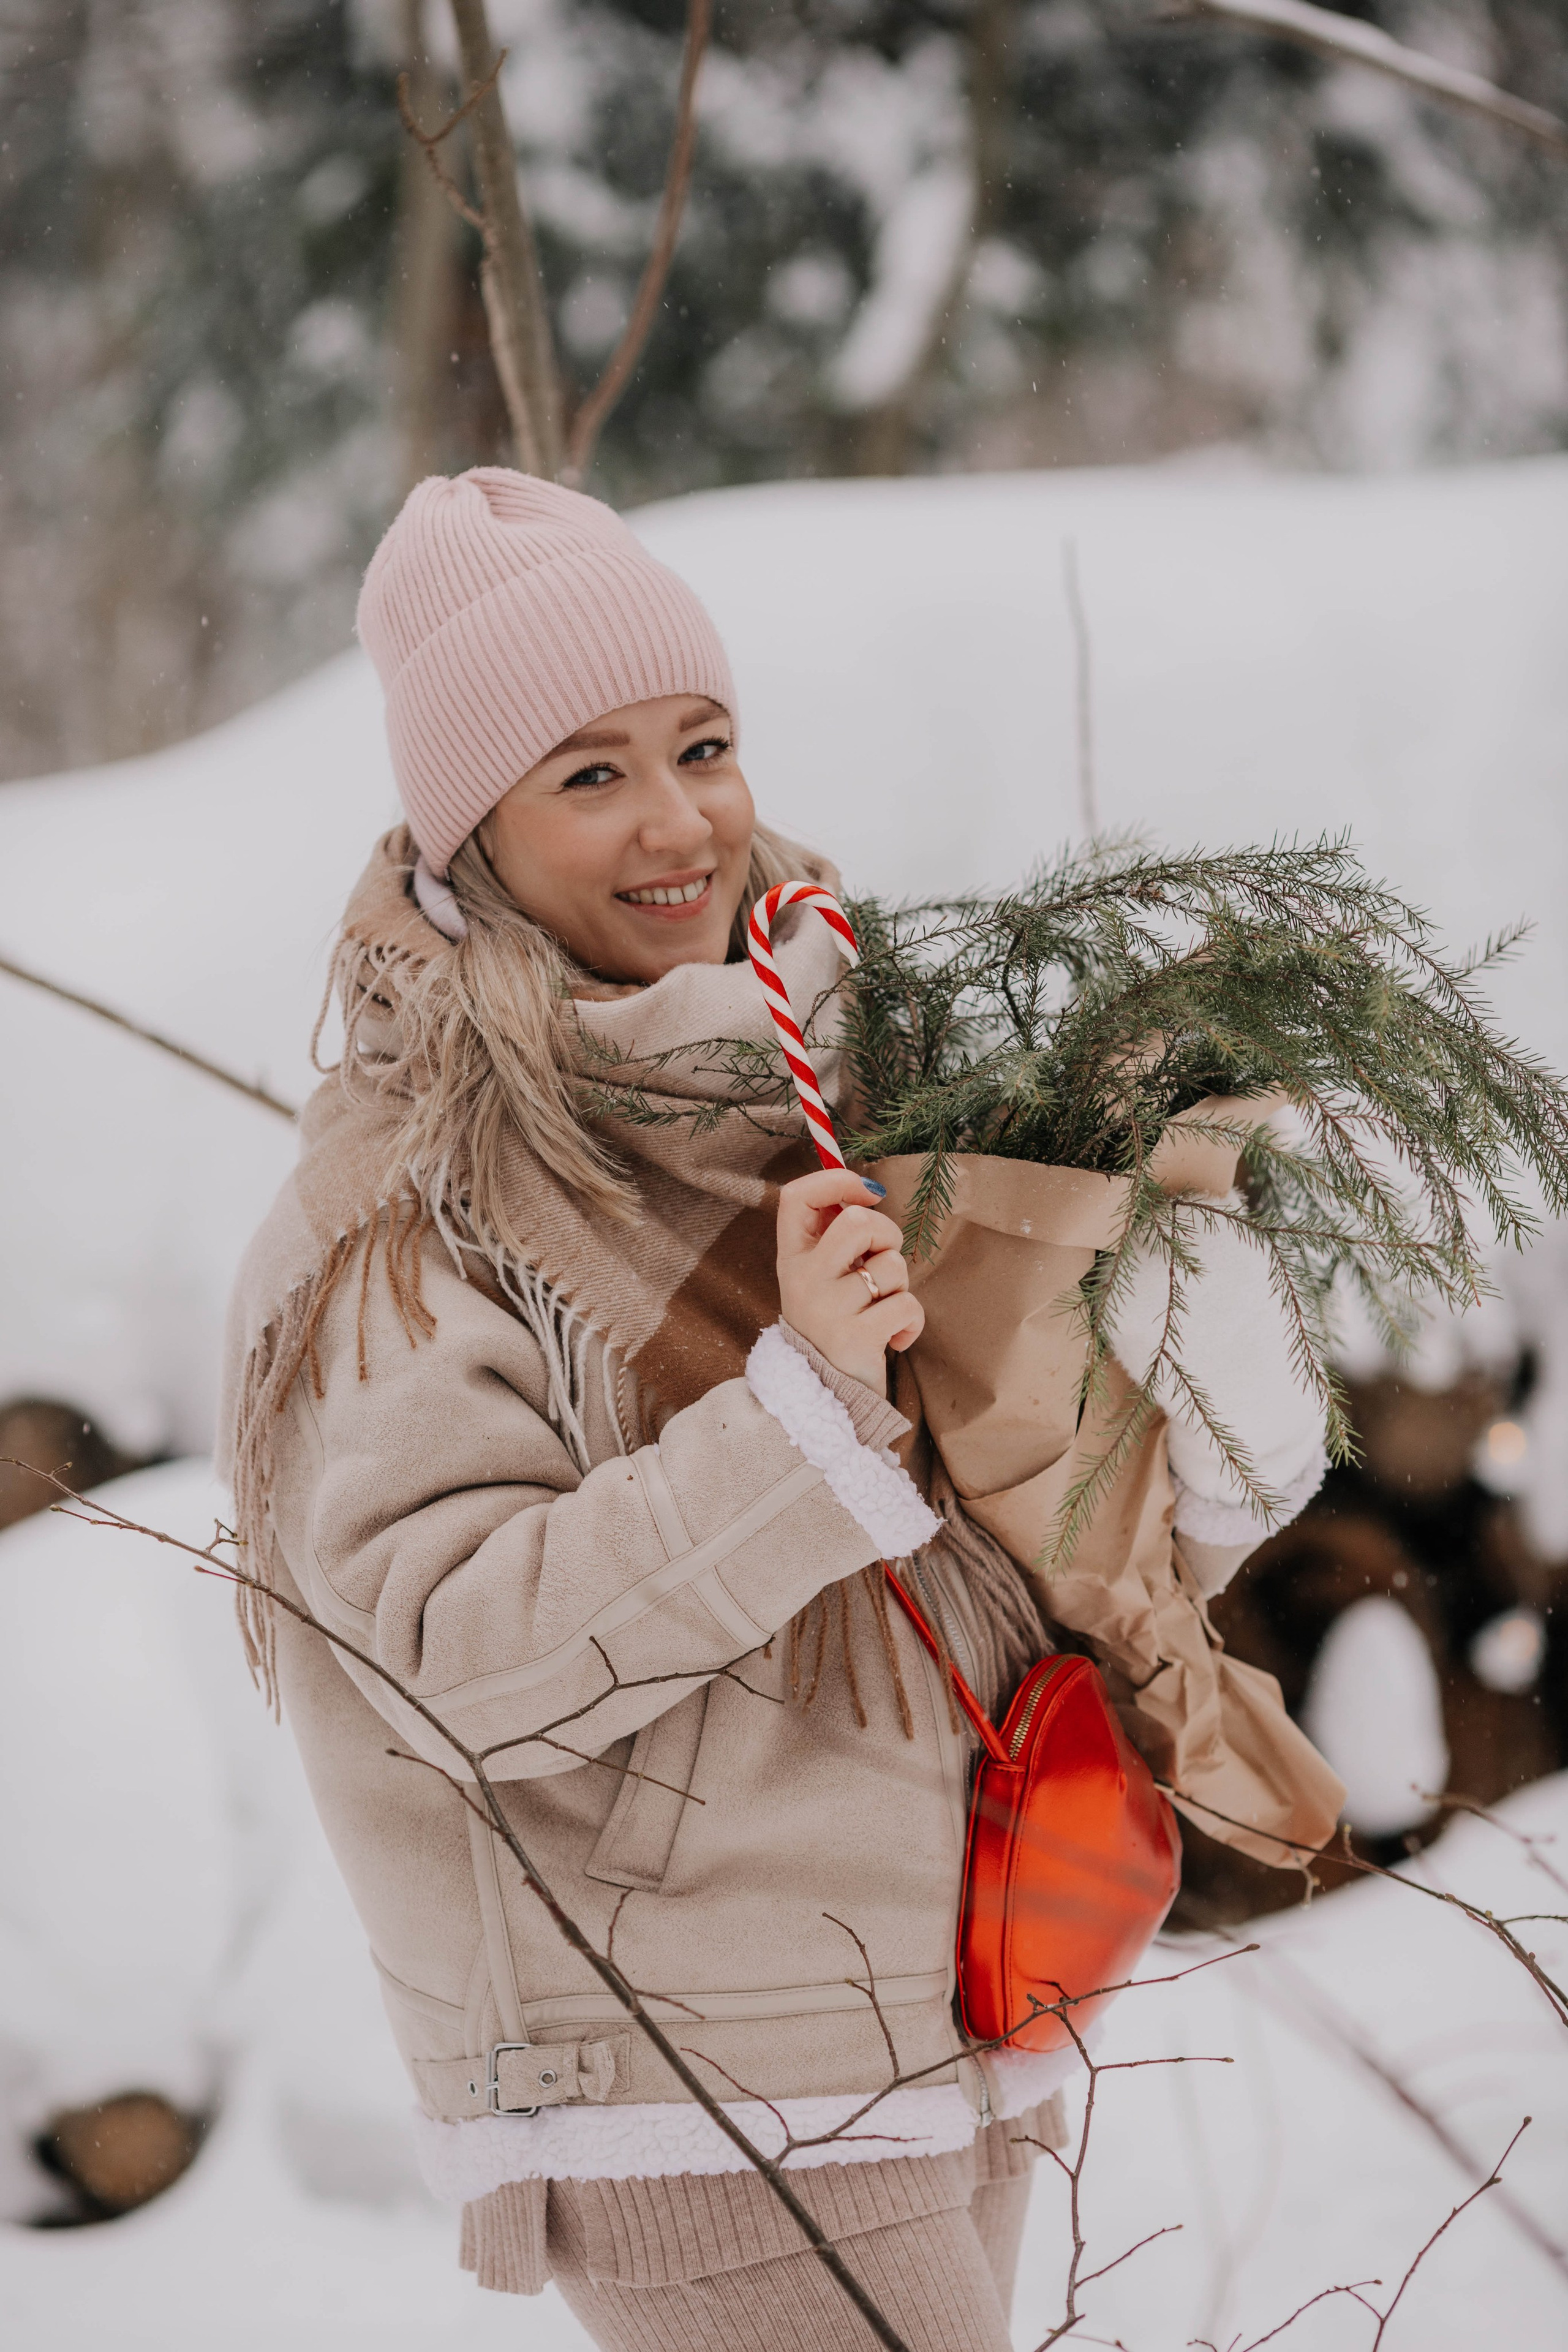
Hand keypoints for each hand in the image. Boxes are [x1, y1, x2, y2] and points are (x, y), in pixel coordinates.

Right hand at [775, 1169, 923, 1395]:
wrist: (827, 1398)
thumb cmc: (834, 1324)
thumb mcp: (820, 1278)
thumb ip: (833, 1237)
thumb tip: (863, 1189)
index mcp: (791, 1258)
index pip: (796, 1197)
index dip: (835, 1180)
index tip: (867, 1190)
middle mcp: (802, 1279)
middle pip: (857, 1221)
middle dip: (887, 1234)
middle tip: (880, 1261)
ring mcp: (827, 1308)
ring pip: (891, 1266)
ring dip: (900, 1285)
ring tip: (881, 1309)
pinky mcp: (855, 1337)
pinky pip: (907, 1305)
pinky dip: (912, 1321)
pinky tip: (895, 1337)